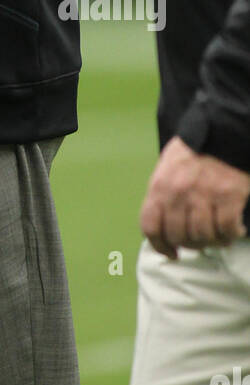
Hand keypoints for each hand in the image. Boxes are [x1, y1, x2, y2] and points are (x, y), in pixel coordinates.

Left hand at [140, 136, 249, 259]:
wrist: (223, 131)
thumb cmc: (195, 151)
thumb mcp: (167, 168)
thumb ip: (162, 195)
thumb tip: (162, 227)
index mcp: (160, 185)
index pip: (150, 226)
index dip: (159, 245)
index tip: (171, 253)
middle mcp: (178, 192)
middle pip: (178, 236)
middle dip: (189, 245)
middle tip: (200, 241)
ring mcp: (203, 194)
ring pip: (203, 236)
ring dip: (212, 242)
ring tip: (218, 236)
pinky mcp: (228, 196)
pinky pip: (227, 229)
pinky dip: (231, 235)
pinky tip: (235, 230)